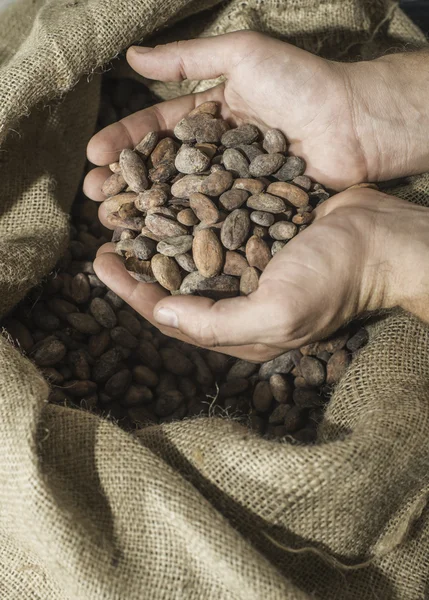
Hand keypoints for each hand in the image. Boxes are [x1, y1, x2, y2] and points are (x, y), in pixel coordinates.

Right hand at [84, 32, 428, 202]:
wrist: (353, 124)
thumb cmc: (301, 84)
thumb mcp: (242, 56)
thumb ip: (188, 58)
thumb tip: (132, 57)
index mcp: (210, 117)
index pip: (157, 131)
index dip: (124, 143)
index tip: (93, 158)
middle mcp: (216, 154)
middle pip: (164, 172)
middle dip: (129, 185)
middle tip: (97, 202)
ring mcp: (233, 186)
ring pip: (182, 202)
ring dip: (149, 214)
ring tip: (117, 226)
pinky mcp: (252, 212)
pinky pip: (214, 223)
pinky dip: (187, 234)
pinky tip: (160, 246)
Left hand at [93, 187, 428, 361]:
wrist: (382, 237)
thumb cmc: (335, 278)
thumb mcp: (277, 312)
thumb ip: (216, 321)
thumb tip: (160, 311)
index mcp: (240, 331)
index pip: (172, 318)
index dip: (134, 292)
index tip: (101, 264)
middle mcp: (239, 301)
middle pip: (175, 287)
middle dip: (138, 265)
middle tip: (105, 237)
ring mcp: (250, 266)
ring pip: (190, 254)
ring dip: (158, 236)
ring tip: (128, 213)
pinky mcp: (259, 234)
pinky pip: (214, 225)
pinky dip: (188, 213)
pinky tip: (168, 194)